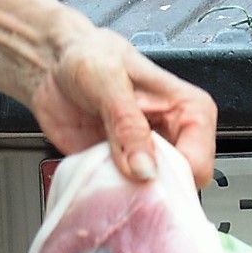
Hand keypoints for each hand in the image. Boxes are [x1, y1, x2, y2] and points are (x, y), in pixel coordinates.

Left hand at [30, 18, 218, 186]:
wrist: (52, 63)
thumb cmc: (88, 55)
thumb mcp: (109, 81)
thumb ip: (128, 125)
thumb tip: (145, 168)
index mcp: (188, 109)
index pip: (199, 161)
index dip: (171, 173)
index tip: (141, 171)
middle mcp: (172, 136)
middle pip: (178, 185)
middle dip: (149, 188)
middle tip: (120, 171)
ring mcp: (145, 155)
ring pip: (150, 196)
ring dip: (125, 191)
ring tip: (103, 166)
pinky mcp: (119, 168)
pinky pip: (121, 196)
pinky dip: (106, 192)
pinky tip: (92, 171)